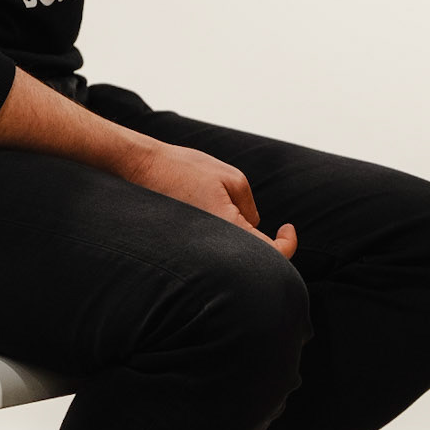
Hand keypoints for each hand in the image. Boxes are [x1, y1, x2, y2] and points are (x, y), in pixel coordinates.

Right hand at [122, 138, 297, 258]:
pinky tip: (217, 217)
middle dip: (266, 248)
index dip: (288, 244)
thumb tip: (253, 224)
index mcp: (230, 228)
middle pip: (251, 262)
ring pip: (231, 255)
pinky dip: (223, 240)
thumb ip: (249, 205)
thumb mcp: (231, 177)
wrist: (141, 167)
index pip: (273, 255)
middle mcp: (212, 246)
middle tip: (274, 230)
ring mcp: (196, 248)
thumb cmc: (184, 168)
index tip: (288, 227)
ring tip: (238, 218)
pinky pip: (213, 250)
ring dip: (242, 242)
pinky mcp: (185, 244)